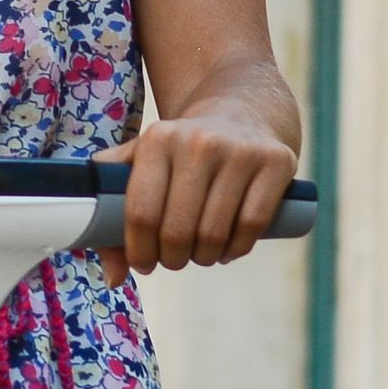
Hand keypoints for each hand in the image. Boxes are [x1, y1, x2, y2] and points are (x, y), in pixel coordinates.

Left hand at [107, 107, 297, 274]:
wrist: (242, 111)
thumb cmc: (180, 150)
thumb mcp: (140, 161)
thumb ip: (111, 211)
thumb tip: (114, 277)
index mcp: (158, 139)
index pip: (141, 213)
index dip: (139, 250)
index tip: (143, 262)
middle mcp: (199, 142)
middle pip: (177, 231)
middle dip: (172, 258)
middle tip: (174, 258)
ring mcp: (241, 151)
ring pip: (214, 235)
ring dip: (204, 258)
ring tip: (199, 253)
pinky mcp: (276, 162)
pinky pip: (252, 226)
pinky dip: (237, 249)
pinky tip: (227, 248)